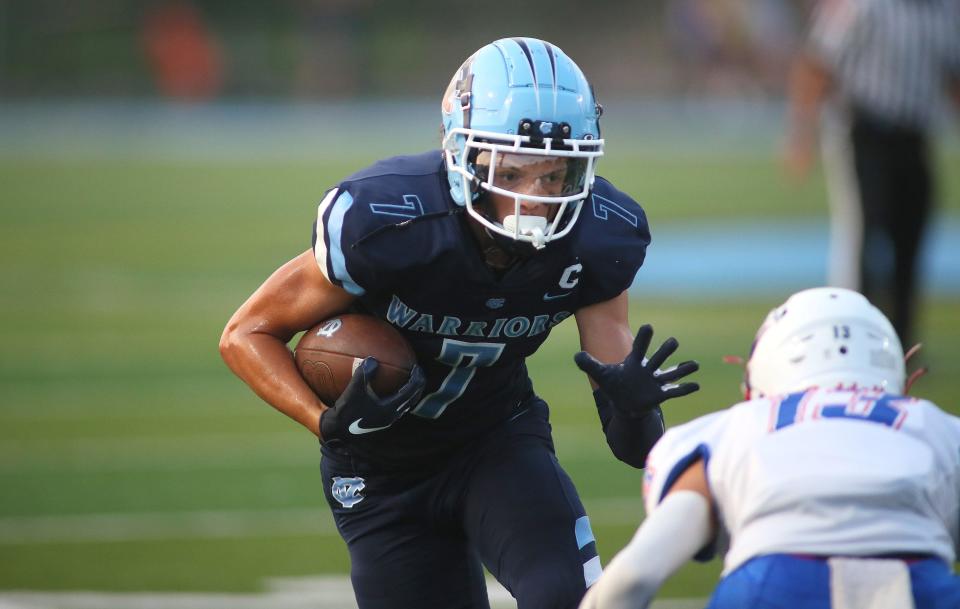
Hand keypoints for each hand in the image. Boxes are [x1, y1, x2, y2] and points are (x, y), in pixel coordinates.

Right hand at [319, 357, 425, 443]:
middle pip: (413, 398)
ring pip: (407, 405)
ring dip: (411, 392)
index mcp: (390, 408)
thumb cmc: (347, 410)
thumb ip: (364, 373)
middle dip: (418, 385)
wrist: (339, 429)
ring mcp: (388, 420)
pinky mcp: (382, 421)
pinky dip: (401, 397)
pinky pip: (398, 407)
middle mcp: (393, 415)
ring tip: (410, 381)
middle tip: (417, 372)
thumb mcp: (354, 389)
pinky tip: (393, 391)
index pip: (411, 391)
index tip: (416, 366)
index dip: (417, 378)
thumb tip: (372, 359)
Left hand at [574, 324, 698, 415]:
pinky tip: (696, 385)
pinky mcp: (660, 395)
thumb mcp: (600, 374)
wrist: (625, 403)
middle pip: (658, 358)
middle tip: (674, 341)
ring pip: (671, 373)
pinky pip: (674, 391)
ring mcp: (655, 382)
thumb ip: (589, 363)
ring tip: (695, 365)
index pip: (639, 348)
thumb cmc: (615, 385)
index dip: (643, 338)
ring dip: (682, 369)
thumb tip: (575, 356)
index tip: (648, 326)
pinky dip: (685, 388)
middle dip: (665, 351)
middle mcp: (648, 370)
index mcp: (634, 362)